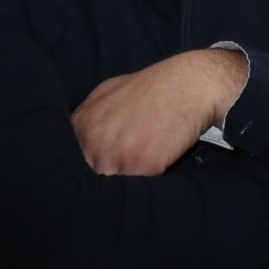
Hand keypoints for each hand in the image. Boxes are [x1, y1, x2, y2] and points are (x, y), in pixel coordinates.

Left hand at [72, 48, 246, 175]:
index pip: (79, 159)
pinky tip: (161, 157)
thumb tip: (84, 142)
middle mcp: (94, 140)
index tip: (112, 157)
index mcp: (83, 124)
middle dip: (112, 170)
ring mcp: (117, 153)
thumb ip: (91, 119)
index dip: (97, 161)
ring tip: (147, 157)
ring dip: (131, 176)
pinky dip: (151, 176)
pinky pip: (142, 183)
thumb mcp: (109, 91)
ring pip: (115, 184)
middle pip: (95, 173)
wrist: (189, 84)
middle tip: (133, 158)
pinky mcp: (144, 164)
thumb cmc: (154, 87)